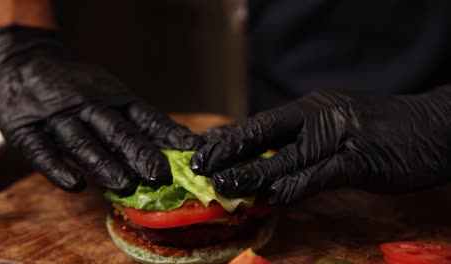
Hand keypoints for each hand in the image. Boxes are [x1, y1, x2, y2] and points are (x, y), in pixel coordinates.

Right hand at [0, 25, 201, 194]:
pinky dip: (58, 168)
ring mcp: (57, 118)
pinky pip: (41, 152)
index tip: (190, 154)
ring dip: (103, 164)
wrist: (25, 57)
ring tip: (124, 185)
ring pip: (83, 143)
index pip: (146, 118)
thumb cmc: (79, 84)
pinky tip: (74, 185)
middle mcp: (88, 106)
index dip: (168, 137)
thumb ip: (139, 120)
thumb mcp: (112, 92)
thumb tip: (179, 145)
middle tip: (159, 177)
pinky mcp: (27, 131)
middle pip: (117, 131)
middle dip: (139, 154)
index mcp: (114, 99)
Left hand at [191, 87, 450, 204]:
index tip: (202, 148)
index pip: (262, 122)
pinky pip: (324, 174)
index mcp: (313, 108)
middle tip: (199, 165)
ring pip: (289, 156)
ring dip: (254, 172)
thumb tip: (269, 164)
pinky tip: (277, 195)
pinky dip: (299, 185)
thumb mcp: (338, 127)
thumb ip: (305, 143)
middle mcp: (321, 116)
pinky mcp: (363, 158)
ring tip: (223, 186)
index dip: (231, 136)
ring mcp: (342, 136)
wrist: (435, 128)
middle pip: (266, 133)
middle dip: (230, 150)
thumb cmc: (382, 131)